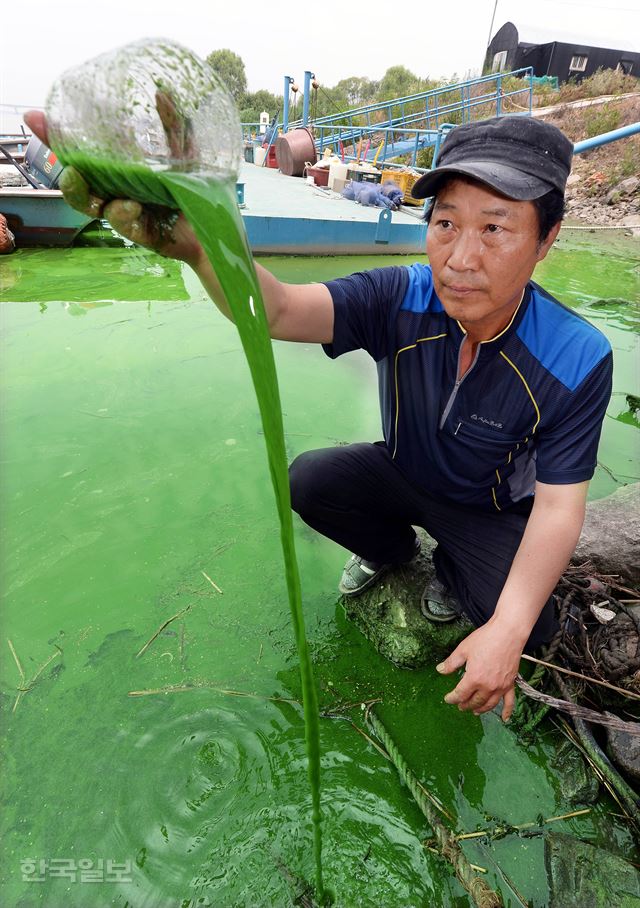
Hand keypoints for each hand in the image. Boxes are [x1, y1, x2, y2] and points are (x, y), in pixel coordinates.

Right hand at [23, 105, 202, 266]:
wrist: (218, 224)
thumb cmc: (196, 187)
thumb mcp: (185, 151)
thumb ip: (171, 125)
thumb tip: (161, 92)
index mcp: (116, 169)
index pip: (78, 151)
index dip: (54, 136)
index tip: (35, 117)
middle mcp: (114, 190)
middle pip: (73, 179)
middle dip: (58, 163)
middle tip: (60, 157)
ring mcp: (123, 212)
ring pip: (87, 204)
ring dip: (81, 191)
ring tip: (81, 178)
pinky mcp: (138, 233)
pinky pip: (119, 221)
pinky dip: (120, 211)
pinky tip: (131, 204)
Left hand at [436, 619, 523, 720]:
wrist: (508, 633)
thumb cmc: (485, 639)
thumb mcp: (463, 649)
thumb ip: (451, 663)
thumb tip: (440, 670)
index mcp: (474, 678)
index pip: (460, 694)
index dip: (452, 698)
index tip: (448, 699)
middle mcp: (487, 686)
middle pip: (474, 701)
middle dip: (465, 705)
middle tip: (460, 706)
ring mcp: (500, 687)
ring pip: (489, 704)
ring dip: (480, 709)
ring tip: (474, 711)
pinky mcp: (510, 684)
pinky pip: (509, 701)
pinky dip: (507, 711)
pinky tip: (505, 719)